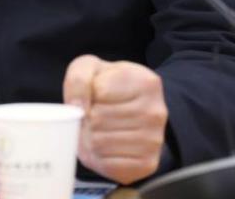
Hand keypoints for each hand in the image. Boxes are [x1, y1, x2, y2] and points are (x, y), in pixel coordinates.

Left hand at [62, 55, 167, 184]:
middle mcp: (155, 112)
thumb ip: (79, 79)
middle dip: (88, 118)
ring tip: (100, 129)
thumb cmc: (108, 88)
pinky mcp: (146, 163)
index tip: (97, 95)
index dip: (89, 95)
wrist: (129, 112)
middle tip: (95, 115)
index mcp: (146, 82)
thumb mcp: (91, 69)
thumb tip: (78, 107)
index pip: (99, 91)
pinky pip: (107, 164)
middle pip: (98, 119)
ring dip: (91, 137)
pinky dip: (99, 156)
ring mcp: (154, 140)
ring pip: (99, 142)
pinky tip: (107, 145)